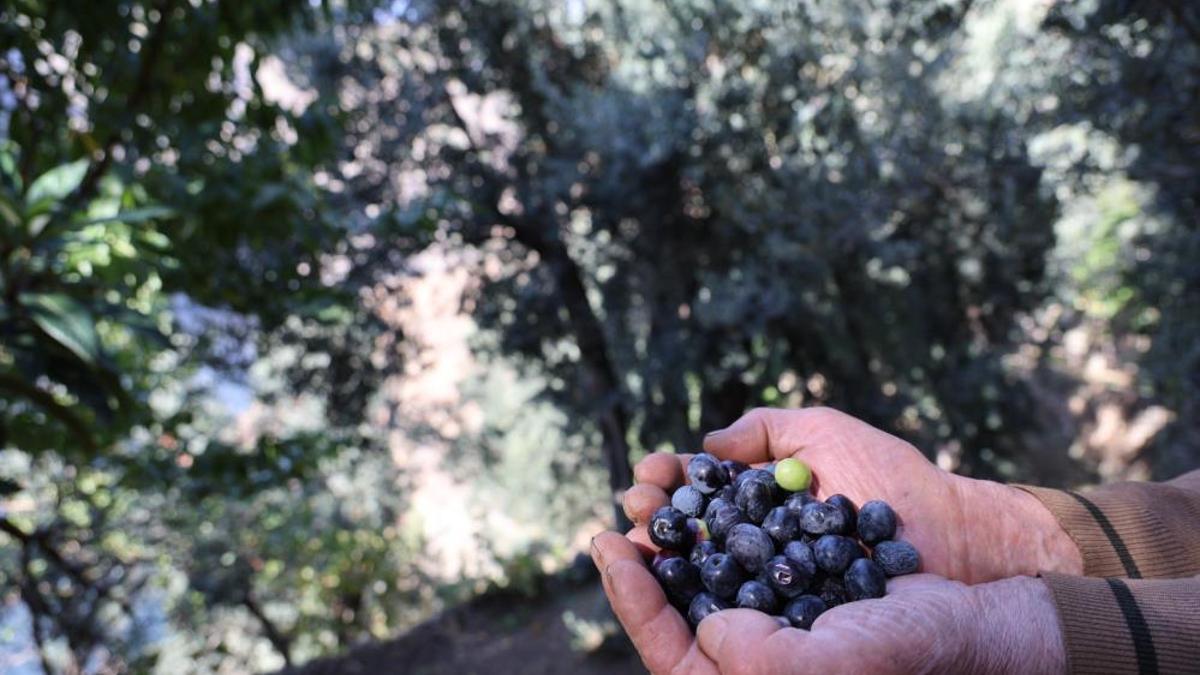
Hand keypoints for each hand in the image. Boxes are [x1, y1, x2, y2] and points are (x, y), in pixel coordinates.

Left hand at [591, 530, 1064, 673]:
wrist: (971, 617)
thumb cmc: (910, 650)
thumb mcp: (832, 665)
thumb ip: (761, 660)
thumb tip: (708, 629)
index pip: (669, 651)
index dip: (630, 599)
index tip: (609, 544)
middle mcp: (752, 655)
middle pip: (674, 609)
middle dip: (644, 558)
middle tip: (624, 508)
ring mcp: (769, 621)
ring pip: (700, 576)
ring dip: (675, 531)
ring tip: (652, 488)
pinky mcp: (789, 586)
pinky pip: (737, 553)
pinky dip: (716, 518)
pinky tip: (702, 486)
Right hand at [623, 407, 1080, 583]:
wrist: (952, 533)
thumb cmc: (892, 480)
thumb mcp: (823, 434)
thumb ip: (766, 430)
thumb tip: (707, 447)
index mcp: (759, 505)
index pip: (697, 494)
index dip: (668, 482)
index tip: (653, 472)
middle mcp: (755, 547)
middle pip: (684, 537)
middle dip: (652, 519)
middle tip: (639, 504)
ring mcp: (768, 588)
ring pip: (695, 578)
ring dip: (657, 558)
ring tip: (637, 538)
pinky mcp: (785, 623)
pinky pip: (729, 615)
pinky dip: (693, 599)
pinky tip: (670, 579)